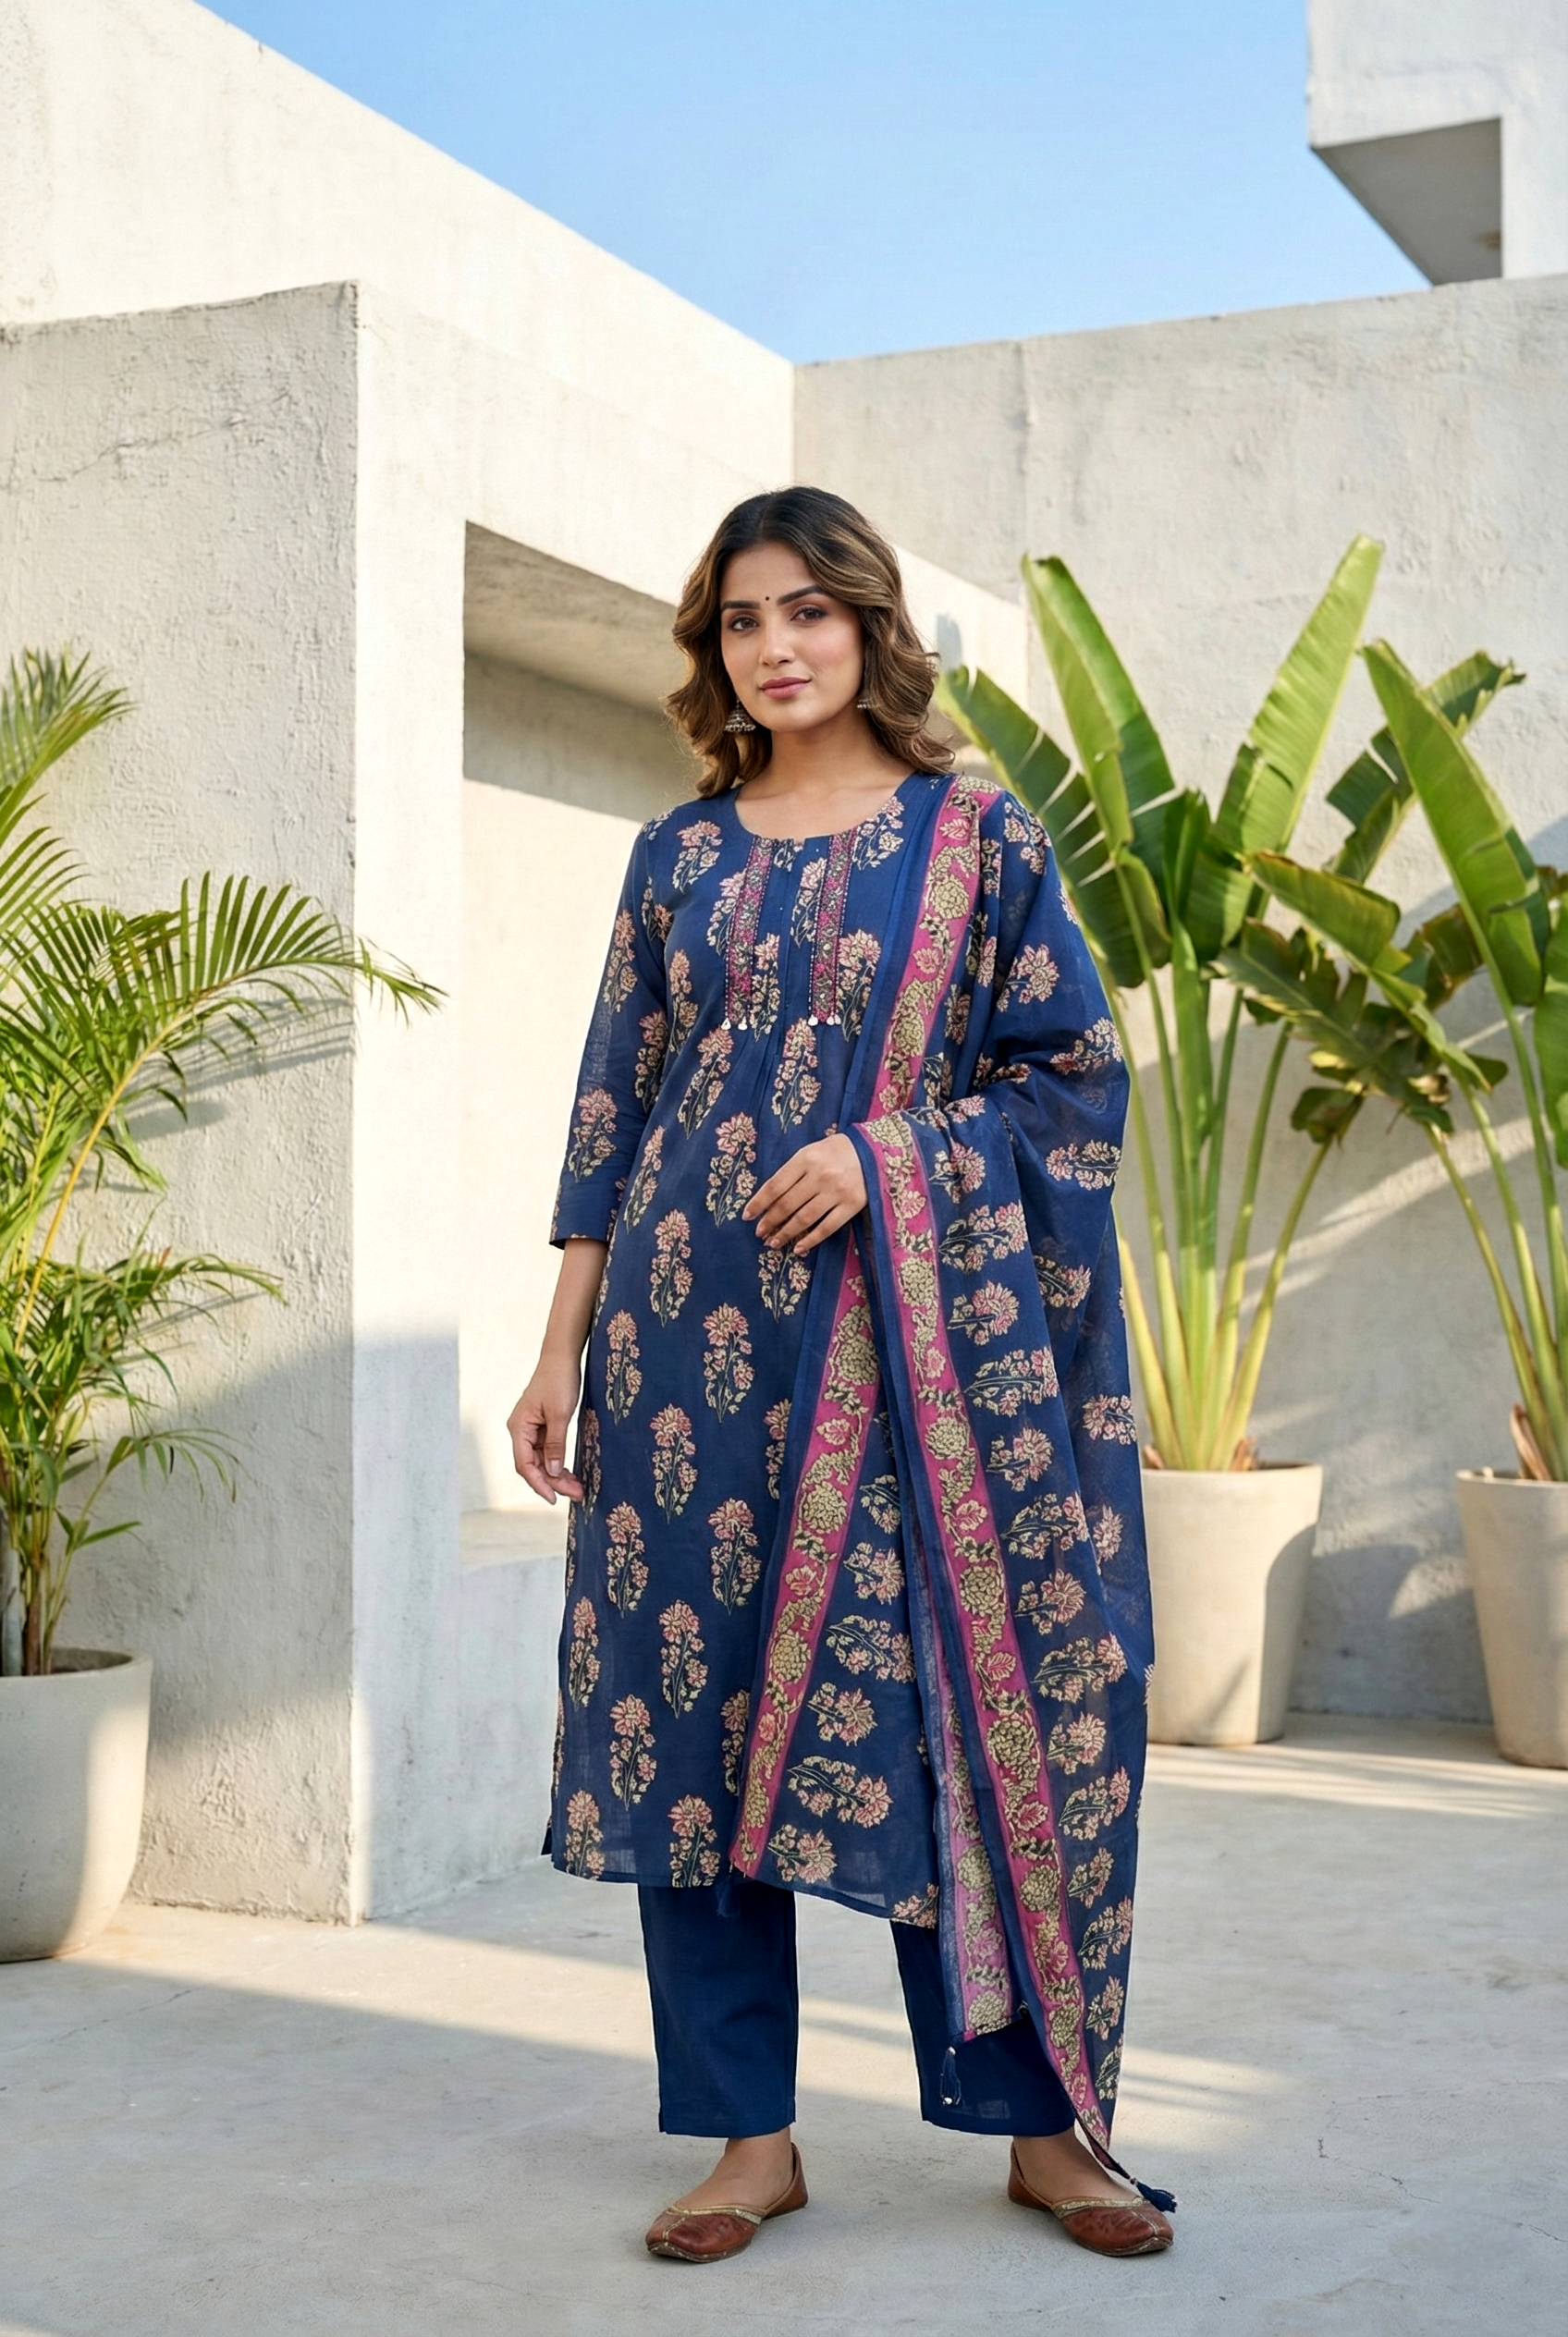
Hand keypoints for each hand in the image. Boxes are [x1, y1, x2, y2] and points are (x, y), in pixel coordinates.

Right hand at [508, 1352, 584, 1503]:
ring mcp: (530, 1429)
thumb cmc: (559, 1380)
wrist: (562, 1356)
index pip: (525, 1464)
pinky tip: (571, 1473)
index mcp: (519, 1427)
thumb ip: (556, 1443)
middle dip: (554, 1482)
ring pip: (542, 1460)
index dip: (539, 1484)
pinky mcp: (541, 1426)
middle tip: (577, 1494)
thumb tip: (554, 1472)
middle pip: (534, 1465)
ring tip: (578, 1488)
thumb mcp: (560, 1414)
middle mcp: (520, 1430)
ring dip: (558, 1475)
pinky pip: (547, 1451)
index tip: (555, 1498)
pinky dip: (559, 1463)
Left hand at [743, 1132, 867, 1256]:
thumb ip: (792, 1171)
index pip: (775, 1185)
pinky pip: (827, 1227)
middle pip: (787, 1204)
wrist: (875, 1151)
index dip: (758, 1203)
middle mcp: (820, 1175)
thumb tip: (769, 1199)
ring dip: (786, 1233)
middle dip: (770, 1221)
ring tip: (774, 1243)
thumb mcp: (811, 1152)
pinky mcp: (852, 1205)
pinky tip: (799, 1248)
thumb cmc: (836, 1151)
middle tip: (760, 1233)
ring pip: (804, 1218)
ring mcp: (837, 1192)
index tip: (747, 1216)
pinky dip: (811, 1240)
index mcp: (806, 1158)